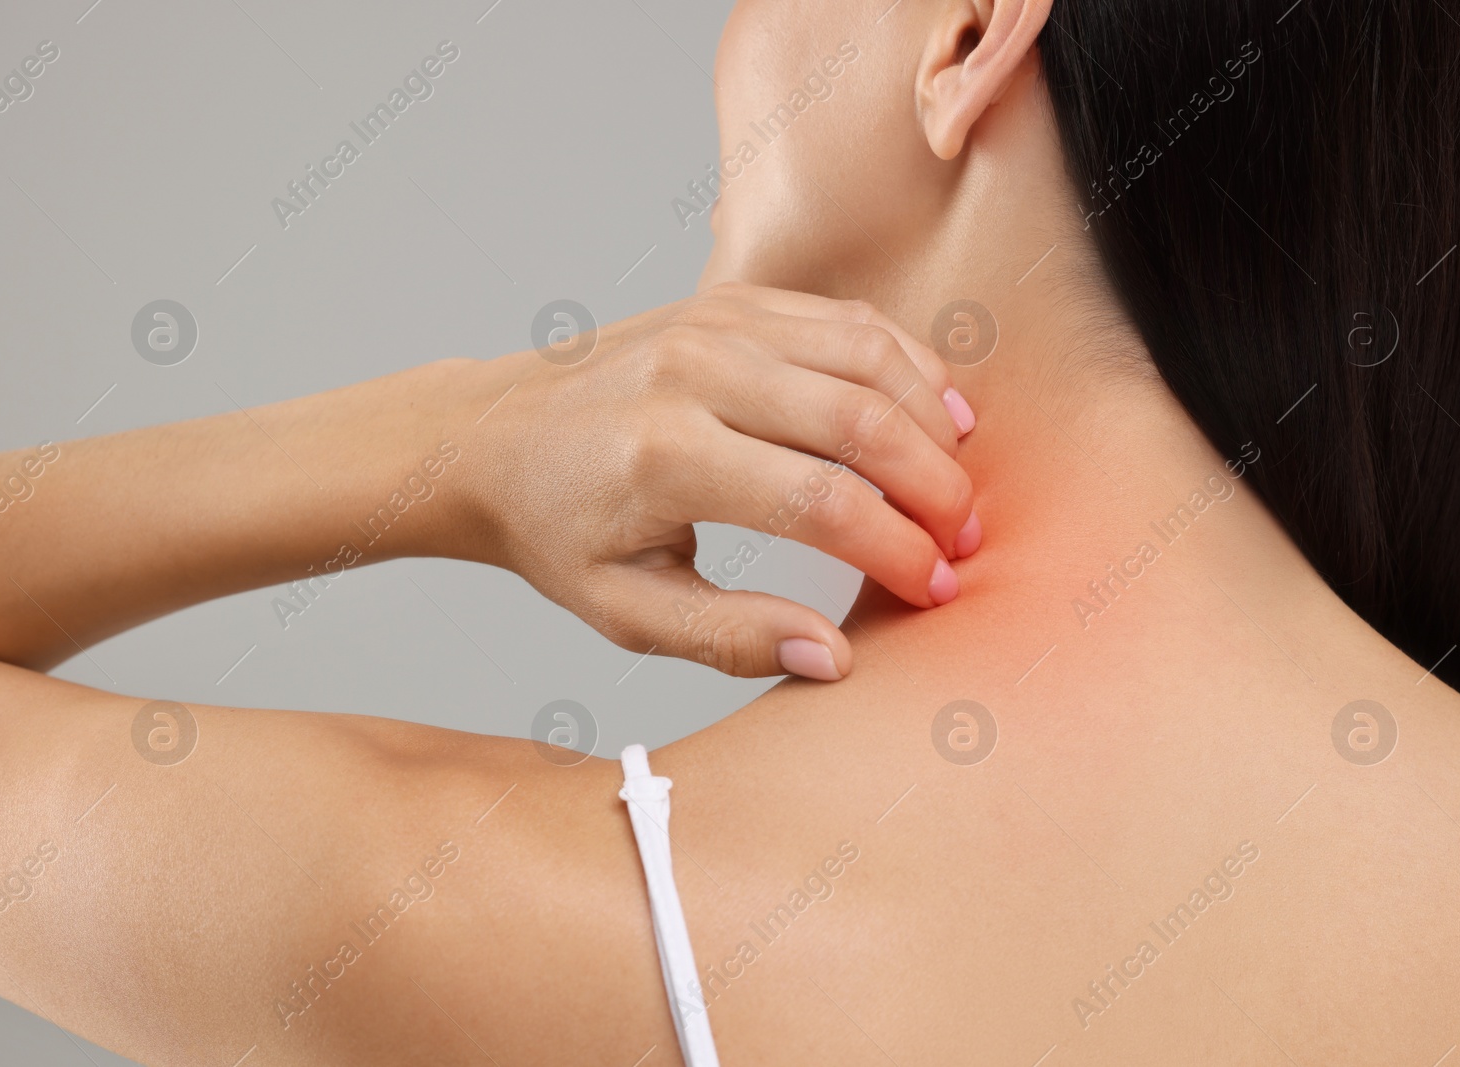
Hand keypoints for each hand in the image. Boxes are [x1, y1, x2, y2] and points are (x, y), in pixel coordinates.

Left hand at [450, 283, 979, 680]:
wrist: (491, 436)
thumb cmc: (556, 529)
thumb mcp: (625, 610)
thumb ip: (731, 637)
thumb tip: (835, 655)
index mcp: (666, 458)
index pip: (822, 504)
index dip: (897, 552)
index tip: (934, 590)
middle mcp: (696, 374)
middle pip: (862, 422)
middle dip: (936, 488)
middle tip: (968, 540)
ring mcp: (716, 325)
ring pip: (869, 358)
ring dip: (935, 422)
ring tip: (961, 484)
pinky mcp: (732, 301)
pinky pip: (848, 320)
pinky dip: (908, 363)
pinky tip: (939, 412)